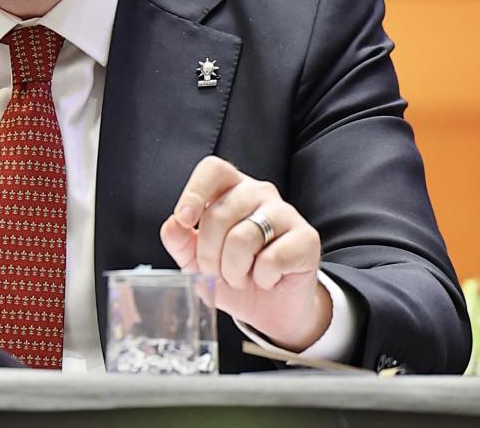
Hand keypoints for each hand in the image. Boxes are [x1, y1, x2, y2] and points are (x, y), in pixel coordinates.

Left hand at [160, 156, 329, 352]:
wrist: (273, 309)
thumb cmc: (236, 276)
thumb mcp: (198, 263)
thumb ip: (181, 242)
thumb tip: (172, 224)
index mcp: (231, 189)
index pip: (213, 170)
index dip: (194, 191)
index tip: (184, 219)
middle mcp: (258, 192)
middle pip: (219, 213)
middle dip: (209, 254)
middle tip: (216, 273)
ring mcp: (285, 212)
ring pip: (243, 237)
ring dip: (234, 270)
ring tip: (242, 278)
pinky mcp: (307, 237)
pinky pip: (272, 259)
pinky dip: (262, 279)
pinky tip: (268, 279)